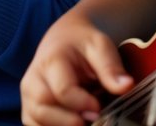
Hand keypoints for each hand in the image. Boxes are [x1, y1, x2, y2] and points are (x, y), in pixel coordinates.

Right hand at [20, 7, 134, 125]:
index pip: (62, 90)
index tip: (99, 107)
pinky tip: (75, 122)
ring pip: (36, 121)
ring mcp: (28, 96)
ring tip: (84, 122)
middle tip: (94, 119)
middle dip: (69, 121)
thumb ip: (110, 66)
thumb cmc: (82, 43)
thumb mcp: (100, 45)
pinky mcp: (30, 109)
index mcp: (50, 61)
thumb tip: (126, 86)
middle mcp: (33, 79)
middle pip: (42, 109)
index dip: (83, 103)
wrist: (63, 39)